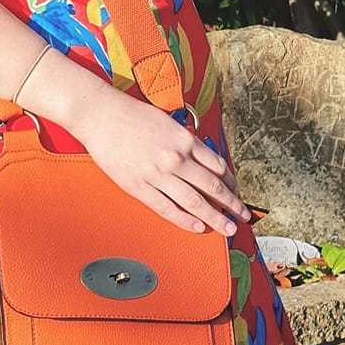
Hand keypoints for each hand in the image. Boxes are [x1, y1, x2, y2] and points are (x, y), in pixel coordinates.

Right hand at [71, 82, 251, 237]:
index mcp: (185, 140)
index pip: (218, 167)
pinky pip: (167, 208)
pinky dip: (184, 220)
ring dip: (215, 217)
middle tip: (243, 217)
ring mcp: (158, 174)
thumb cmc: (131, 115)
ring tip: (228, 228)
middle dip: (232, 205)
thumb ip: (185, 141)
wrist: (100, 115)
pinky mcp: (139, 186)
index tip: (237, 193)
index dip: (231, 184)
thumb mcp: (168, 122)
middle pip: (213, 187)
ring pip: (194, 202)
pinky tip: (197, 227)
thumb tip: (201, 160)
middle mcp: (176, 158)